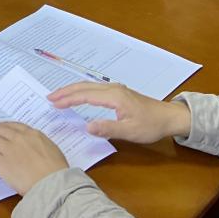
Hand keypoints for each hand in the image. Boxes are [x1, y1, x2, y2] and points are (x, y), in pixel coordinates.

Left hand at [0, 123, 68, 195]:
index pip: (15, 126)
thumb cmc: (57, 171)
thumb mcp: (53, 151)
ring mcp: (8, 149)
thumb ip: (42, 147)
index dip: (5, 126)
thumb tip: (37, 150)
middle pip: (0, 129)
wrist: (52, 183)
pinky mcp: (0, 162)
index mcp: (34, 135)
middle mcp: (19, 138)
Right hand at [48, 82, 190, 142]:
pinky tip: (78, 96)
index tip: (54, 103)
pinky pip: (94, 89)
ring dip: (72, 90)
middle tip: (49, 98)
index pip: (85, 96)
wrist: (169, 117)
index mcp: (114, 96)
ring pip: (88, 86)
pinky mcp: (118, 93)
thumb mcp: (130, 131)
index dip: (68, 99)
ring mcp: (115, 89)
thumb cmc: (151, 125)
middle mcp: (112, 89)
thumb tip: (87, 126)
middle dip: (65, 92)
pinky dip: (81, 91)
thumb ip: (108, 128)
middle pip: (84, 87)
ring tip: (58, 96)